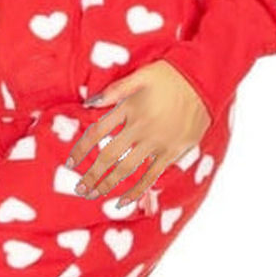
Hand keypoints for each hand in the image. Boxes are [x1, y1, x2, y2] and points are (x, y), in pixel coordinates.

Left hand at [66, 61, 210, 207]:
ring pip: (127, 169)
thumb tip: (88, 104)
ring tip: (94, 195)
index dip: (81, 149)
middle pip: (108, 156)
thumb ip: (115, 90)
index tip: (70, 163)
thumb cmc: (172, 75)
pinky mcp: (173, 152)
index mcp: (130, 109)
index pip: (97, 133)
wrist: (205, 80)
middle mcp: (141, 128)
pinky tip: (124, 201)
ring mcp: (157, 143)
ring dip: (108, 184)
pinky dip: (137, 190)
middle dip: (91, 175)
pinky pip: (152, 176)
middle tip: (80, 188)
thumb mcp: (141, 74)